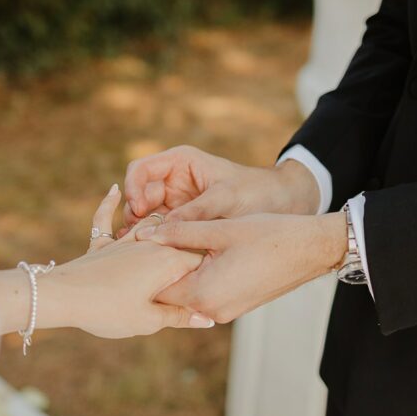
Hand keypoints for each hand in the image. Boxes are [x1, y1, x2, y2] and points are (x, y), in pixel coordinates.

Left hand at [0, 185, 213, 338]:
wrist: (62, 296)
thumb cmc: (107, 310)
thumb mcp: (149, 320)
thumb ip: (180, 316)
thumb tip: (207, 320)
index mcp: (169, 262)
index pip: (199, 262)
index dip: (210, 270)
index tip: (220, 277)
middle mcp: (150, 246)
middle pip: (177, 245)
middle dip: (190, 248)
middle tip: (209, 256)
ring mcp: (124, 243)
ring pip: (147, 230)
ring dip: (160, 228)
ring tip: (175, 220)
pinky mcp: (100, 246)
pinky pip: (105, 222)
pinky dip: (108, 205)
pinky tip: (114, 190)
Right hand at [121, 145, 320, 230]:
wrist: (283, 205)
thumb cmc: (257, 192)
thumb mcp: (226, 199)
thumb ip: (194, 211)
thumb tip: (162, 228)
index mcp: (179, 162)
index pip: (140, 170)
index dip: (133, 189)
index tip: (140, 210)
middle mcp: (172, 180)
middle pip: (137, 194)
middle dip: (135, 213)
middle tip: (138, 235)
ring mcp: (174, 201)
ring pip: (144, 214)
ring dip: (141, 229)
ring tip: (141, 247)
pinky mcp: (180, 221)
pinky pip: (158, 228)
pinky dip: (152, 239)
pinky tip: (151, 253)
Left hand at [136, 211, 346, 322]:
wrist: (311, 249)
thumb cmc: (269, 235)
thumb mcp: (219, 228)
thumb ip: (179, 231)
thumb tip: (145, 232)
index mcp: (204, 293)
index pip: (156, 289)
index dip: (143, 269)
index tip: (134, 249)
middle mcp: (212, 310)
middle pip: (169, 295)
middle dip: (157, 273)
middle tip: (145, 248)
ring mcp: (226, 311)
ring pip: (186, 295)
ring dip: (177, 274)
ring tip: (166, 248)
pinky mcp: (235, 306)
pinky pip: (204, 295)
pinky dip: (195, 278)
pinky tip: (192, 256)